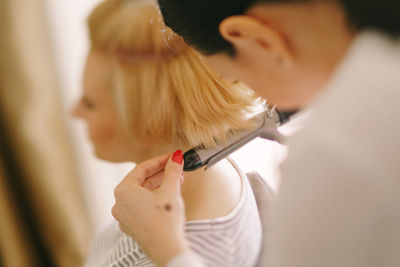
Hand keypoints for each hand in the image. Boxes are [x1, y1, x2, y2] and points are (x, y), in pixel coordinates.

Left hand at [112, 151, 187, 265]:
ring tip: (176, 180)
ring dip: (158, 185)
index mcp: (123, 191)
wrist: (166, 249)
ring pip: (141, 193)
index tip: (173, 156)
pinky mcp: (132, 226)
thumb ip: (172, 170)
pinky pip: (141, 205)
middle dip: (160, 173)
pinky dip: (153, 198)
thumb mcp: (170, 190)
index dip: (159, 160)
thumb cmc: (165, 220)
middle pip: (141, 181)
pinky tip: (168, 195)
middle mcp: (119, 203)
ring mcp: (124, 216)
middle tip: (176, 167)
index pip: (141, 168)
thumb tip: (177, 156)